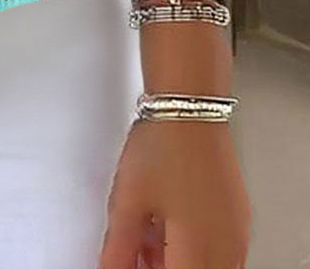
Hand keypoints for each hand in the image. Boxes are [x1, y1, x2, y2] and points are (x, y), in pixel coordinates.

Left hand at [98, 116, 251, 268]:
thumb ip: (119, 247)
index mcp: (200, 251)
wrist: (188, 104)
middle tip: (133, 252)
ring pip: (205, 264)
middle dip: (160, 267)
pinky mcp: (236, 215)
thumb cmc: (163, 144)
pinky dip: (190, 246)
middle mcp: (227, 247)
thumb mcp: (128, 202)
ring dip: (175, 259)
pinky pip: (217, 247)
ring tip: (143, 236)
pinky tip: (164, 225)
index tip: (129, 263)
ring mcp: (236, 231)